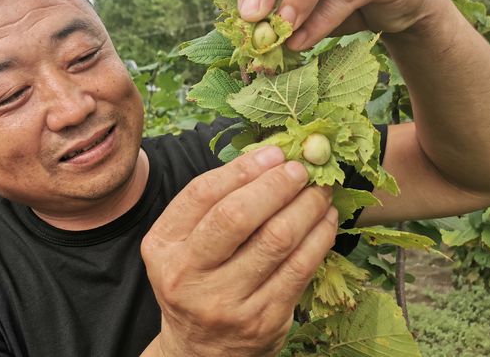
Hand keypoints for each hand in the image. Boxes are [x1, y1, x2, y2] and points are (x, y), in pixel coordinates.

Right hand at [140, 147, 337, 356]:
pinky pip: (299, 269)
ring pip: (276, 240)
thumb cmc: (195, 281)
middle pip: (236, 216)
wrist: (199, 350)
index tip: (273, 153)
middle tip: (301, 169)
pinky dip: (319, 237)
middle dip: (276, 185)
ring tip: (320, 190)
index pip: (202, 194)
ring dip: (306, 207)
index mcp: (163, 247)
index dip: (242, 169)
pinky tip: (326, 221)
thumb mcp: (182, 244)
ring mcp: (226, 302)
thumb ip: (212, 204)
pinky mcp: (263, 321)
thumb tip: (267, 159)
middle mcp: (188, 276)